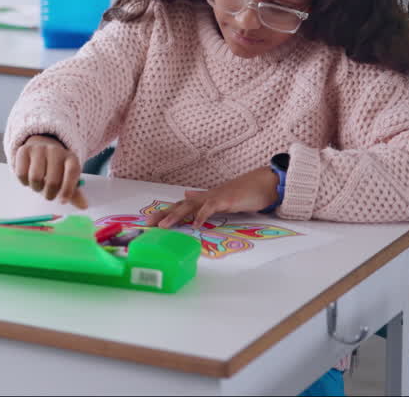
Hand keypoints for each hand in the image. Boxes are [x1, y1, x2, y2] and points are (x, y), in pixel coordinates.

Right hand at [13, 135, 86, 207]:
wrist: (40, 149)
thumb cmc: (55, 169)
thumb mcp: (67, 178)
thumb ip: (74, 193)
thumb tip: (83, 206)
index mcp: (70, 157)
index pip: (72, 172)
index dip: (68, 189)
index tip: (62, 201)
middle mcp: (55, 151)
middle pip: (52, 180)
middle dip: (49, 194)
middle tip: (48, 195)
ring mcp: (39, 149)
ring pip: (35, 178)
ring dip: (36, 188)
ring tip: (38, 185)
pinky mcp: (23, 150)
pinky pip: (21, 173)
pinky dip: (24, 182)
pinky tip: (29, 178)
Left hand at [145, 167, 279, 228]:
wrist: (262, 183)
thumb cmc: (242, 193)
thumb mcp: (219, 199)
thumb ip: (202, 200)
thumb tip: (186, 195)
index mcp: (202, 199)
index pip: (179, 206)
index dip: (163, 213)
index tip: (148, 221)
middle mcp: (204, 197)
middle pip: (179, 205)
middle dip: (162, 214)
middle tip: (147, 223)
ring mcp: (214, 197)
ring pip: (190, 206)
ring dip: (176, 216)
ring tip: (163, 226)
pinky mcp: (225, 200)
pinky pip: (210, 208)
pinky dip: (202, 216)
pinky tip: (196, 225)